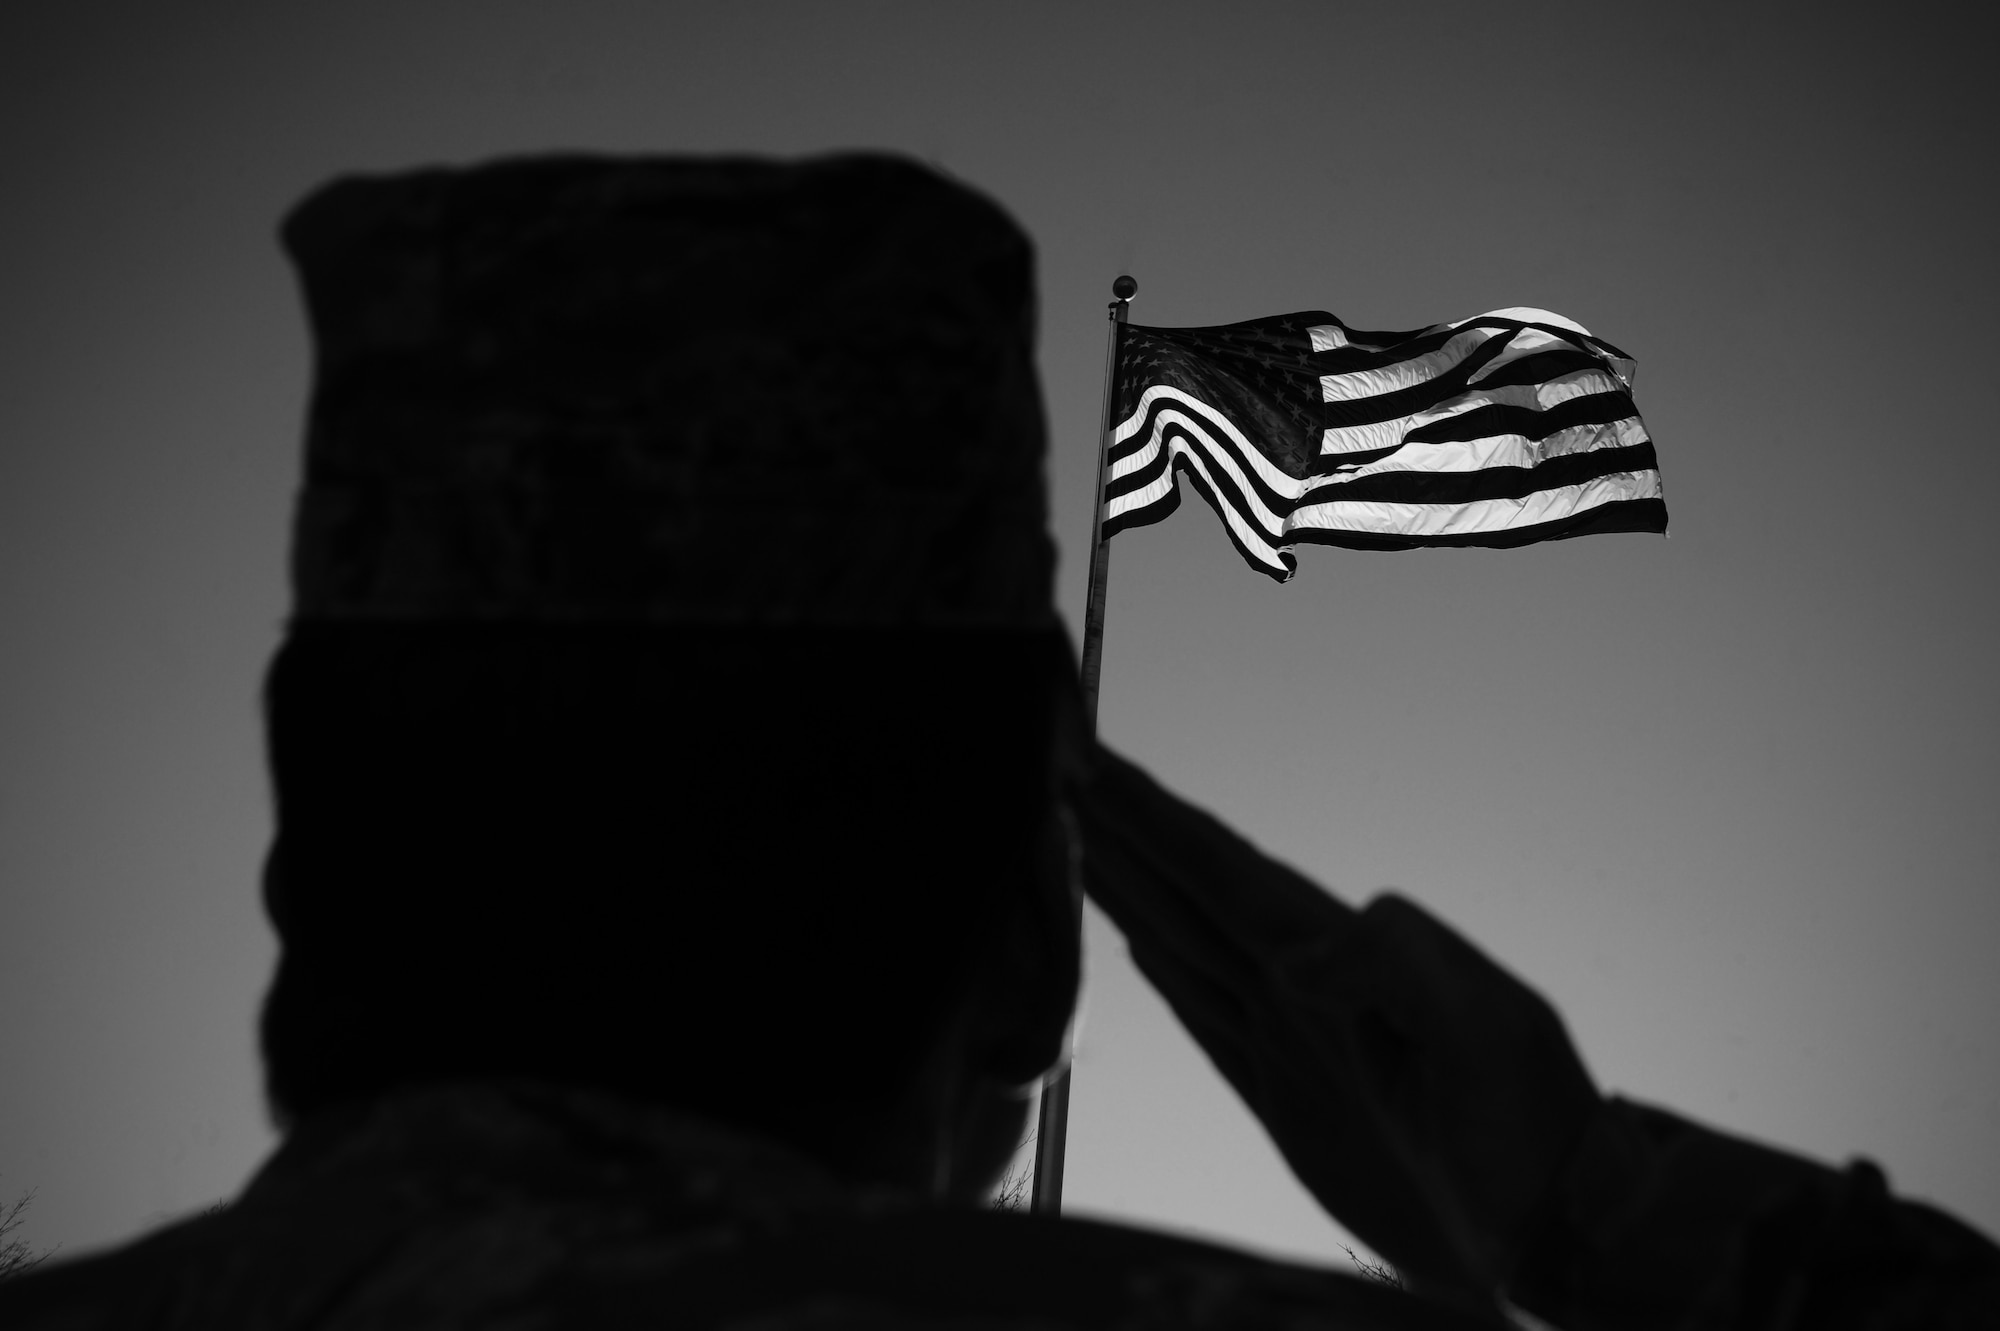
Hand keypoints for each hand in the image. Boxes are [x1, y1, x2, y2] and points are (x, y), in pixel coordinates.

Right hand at [1069, 742, 1598, 1307]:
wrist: (1554, 1226)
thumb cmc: (1533, 1127)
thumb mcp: (1490, 1030)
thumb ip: (1402, 968)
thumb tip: (1301, 953)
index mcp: (1341, 955)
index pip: (1224, 872)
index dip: (1157, 821)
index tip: (1093, 765)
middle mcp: (1303, 984)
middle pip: (1189, 893)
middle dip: (1123, 836)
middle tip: (1051, 775)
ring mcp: (1291, 1039)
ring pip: (1184, 944)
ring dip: (1128, 889)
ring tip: (1073, 841)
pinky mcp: (1284, 1099)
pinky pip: (1204, 1016)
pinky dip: (1161, 972)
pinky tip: (1135, 941)